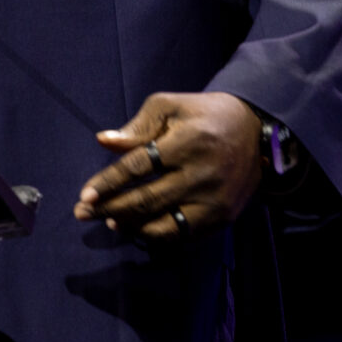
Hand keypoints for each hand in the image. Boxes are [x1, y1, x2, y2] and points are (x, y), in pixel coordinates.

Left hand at [73, 92, 263, 242]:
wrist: (258, 132)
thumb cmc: (205, 115)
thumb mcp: (171, 106)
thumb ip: (138, 126)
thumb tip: (104, 141)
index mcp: (187, 142)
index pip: (139, 167)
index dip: (109, 182)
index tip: (84, 194)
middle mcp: (202, 175)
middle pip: (146, 200)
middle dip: (109, 208)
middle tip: (82, 213)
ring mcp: (214, 201)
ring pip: (164, 226)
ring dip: (131, 227)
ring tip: (108, 222)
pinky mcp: (223, 218)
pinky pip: (183, 235)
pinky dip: (157, 236)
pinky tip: (137, 229)